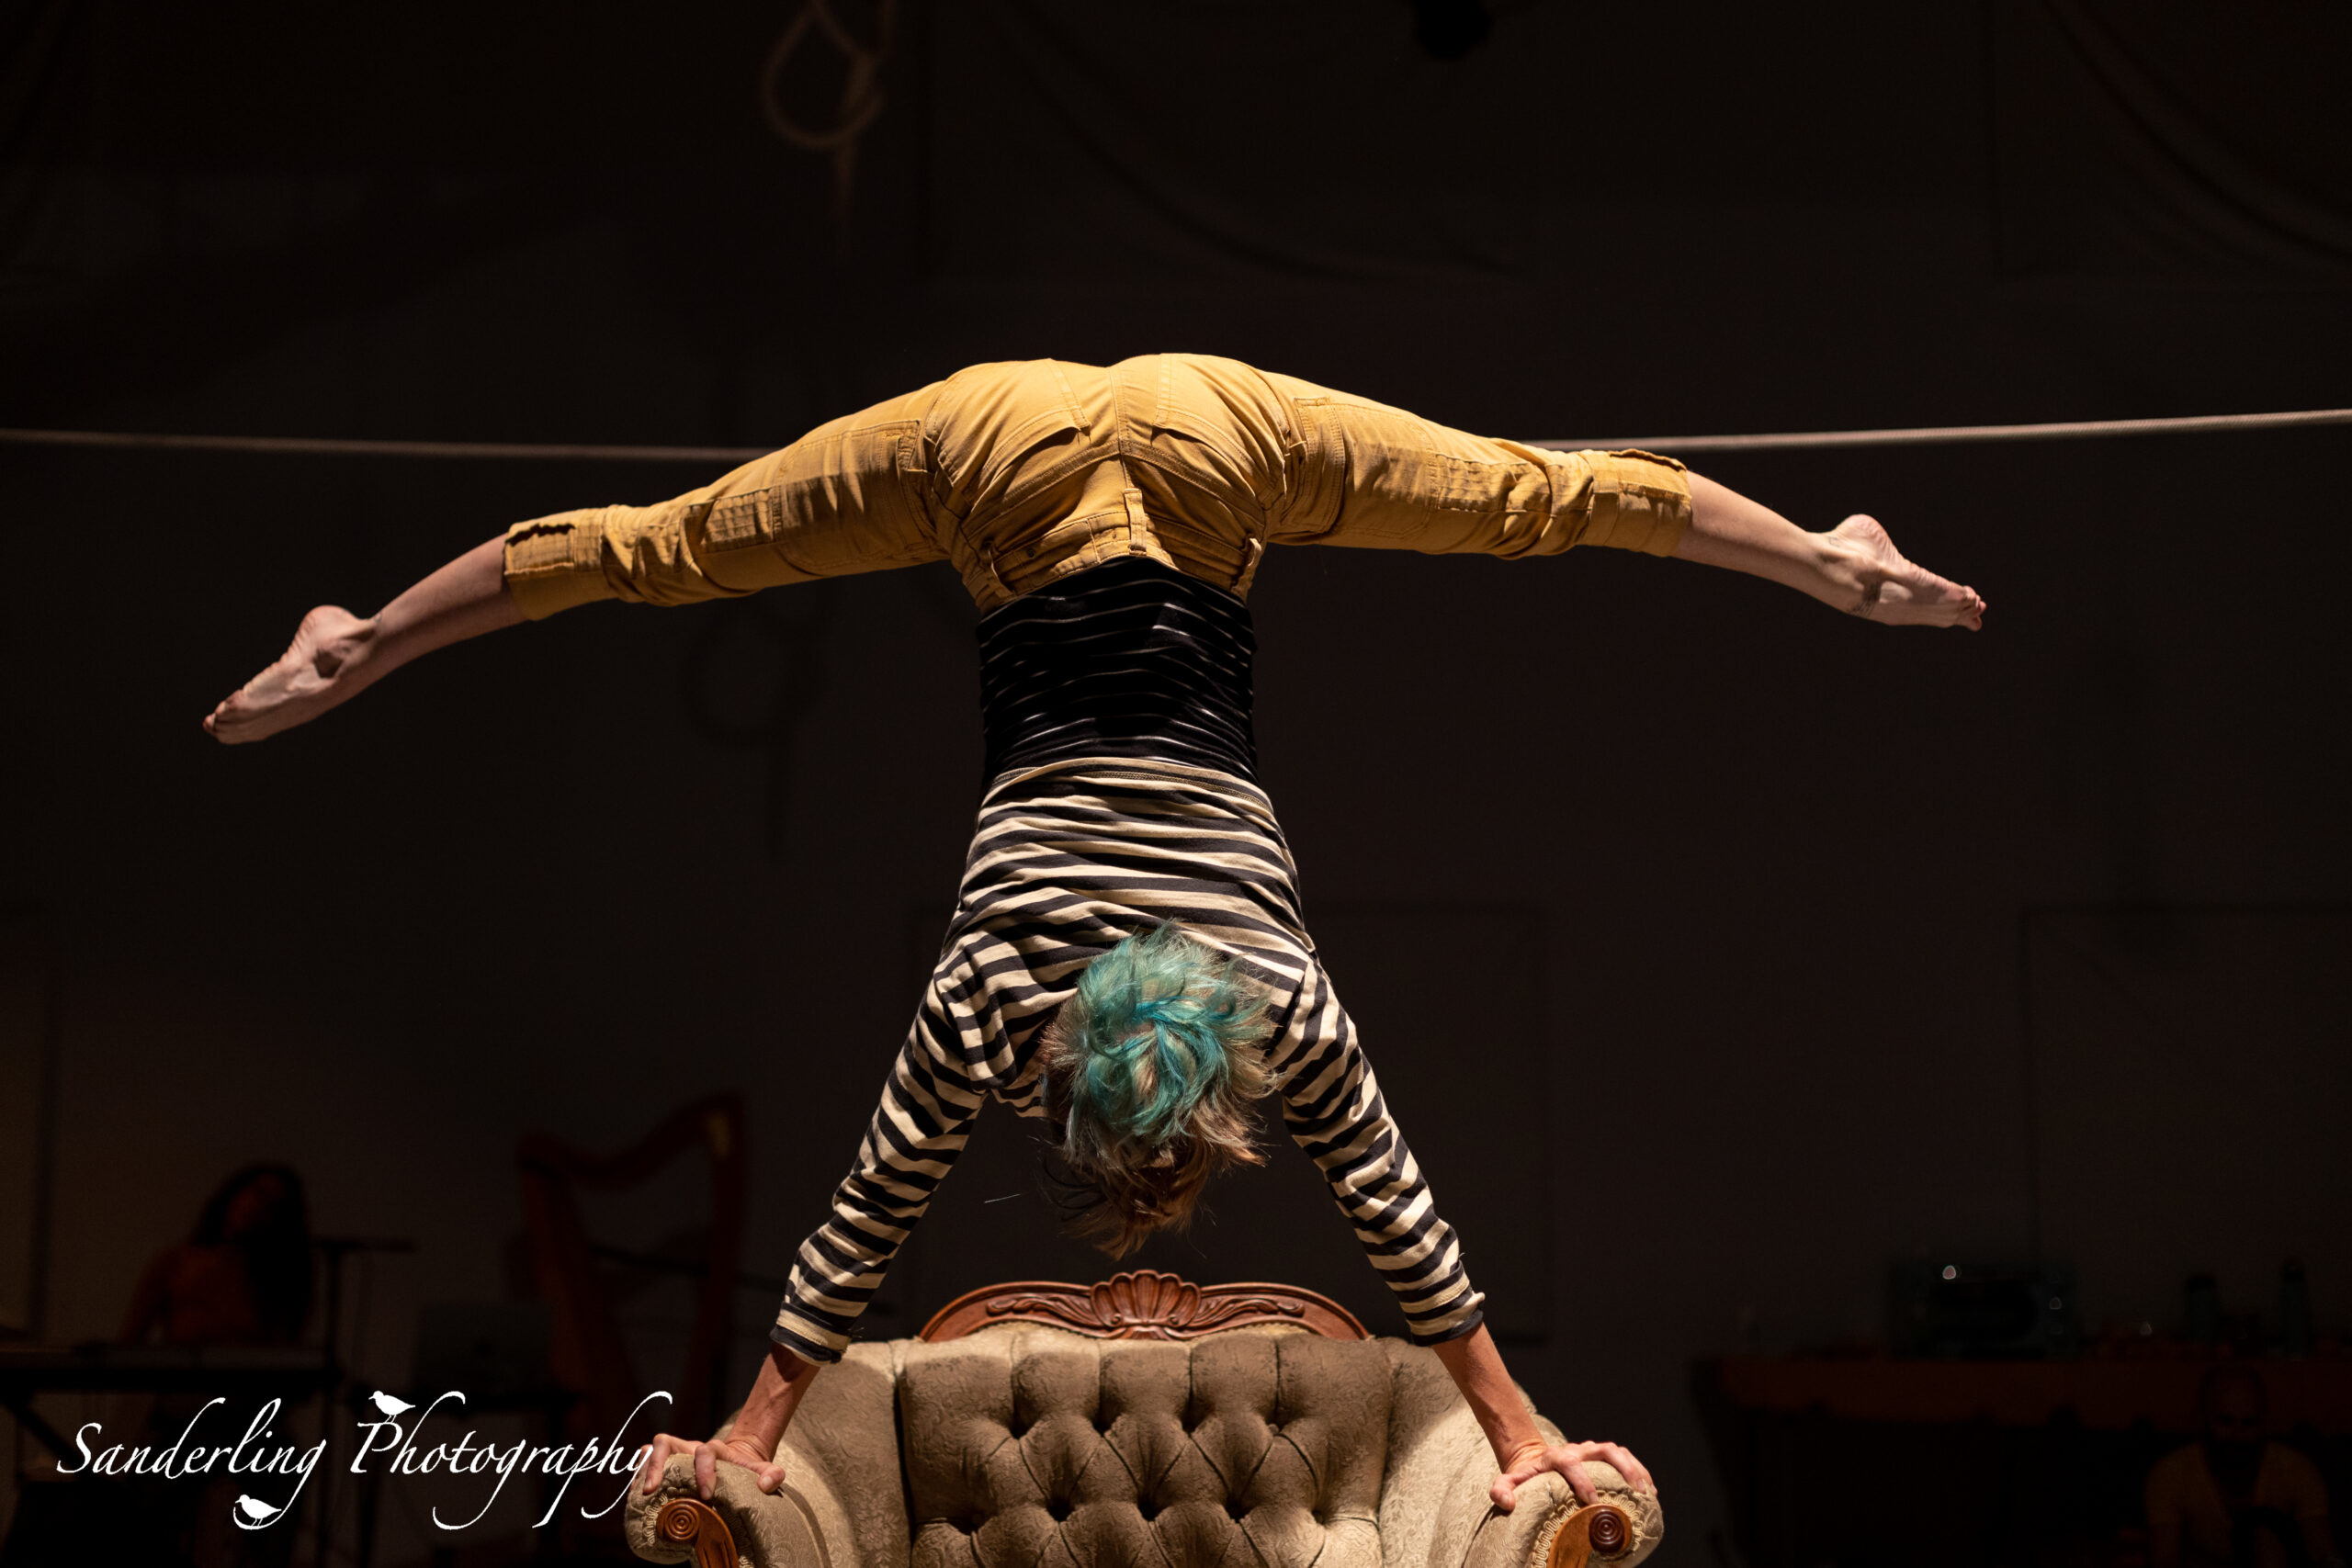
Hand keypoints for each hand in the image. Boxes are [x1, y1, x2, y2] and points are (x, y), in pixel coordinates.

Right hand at [633, 1431, 787, 1498]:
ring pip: (652, 1450)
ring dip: (643, 1469)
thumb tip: (768, 1484)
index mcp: (713, 1450)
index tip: (706, 1495)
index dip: (703, 1471)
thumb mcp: (763, 1469)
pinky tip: (636, 1495)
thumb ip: (771, 1474)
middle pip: (667, 1443)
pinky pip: (646, 1460)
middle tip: (651, 1490)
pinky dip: (638, 1474)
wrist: (734, 1460)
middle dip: (657, 1465)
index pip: (704, 1452)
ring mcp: (676, 1454)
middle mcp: (690, 1448)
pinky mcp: (667, 1464)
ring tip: (638, 1494)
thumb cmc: (746, 1469)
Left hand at [1490, 1437, 1654, 1511]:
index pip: (1570, 1462)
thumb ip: (1501, 1489)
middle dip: (1622, 1469)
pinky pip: (1624, 1458)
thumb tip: (1505, 1502)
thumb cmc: (1524, 1477)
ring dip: (1635, 1468)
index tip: (1592, 1501)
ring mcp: (1590, 1451)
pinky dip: (1639, 1470)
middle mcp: (1576, 1449)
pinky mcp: (1601, 1456)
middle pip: (1603, 1450)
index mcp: (1554, 1456)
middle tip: (1635, 1491)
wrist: (1532, 1459)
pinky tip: (1650, 1491)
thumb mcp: (1508, 1481)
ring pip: (1617, 1452)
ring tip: (1648, 1492)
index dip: (1582, 1479)